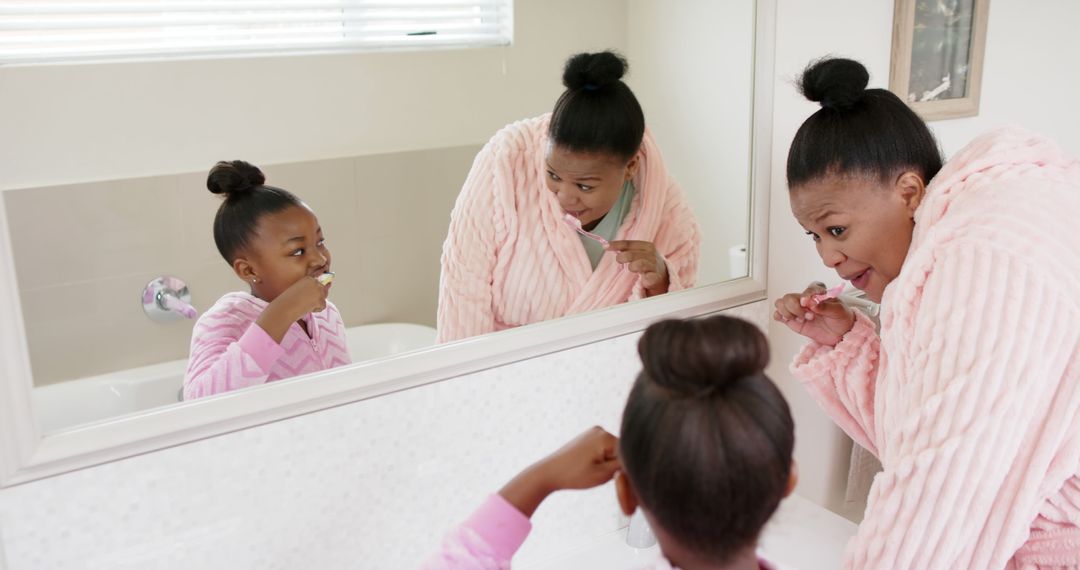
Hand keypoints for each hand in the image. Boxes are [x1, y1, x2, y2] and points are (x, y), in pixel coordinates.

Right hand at [256, 276, 328, 342]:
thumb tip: (321, 290)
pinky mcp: (320, 299)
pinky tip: (307, 308)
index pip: (320, 278)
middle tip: (309, 302)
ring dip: (317, 303)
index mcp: (308, 278)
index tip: (328, 282)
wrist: (285, 307)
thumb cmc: (289, 300)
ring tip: (305, 304)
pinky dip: (316, 310)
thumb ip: (309, 288)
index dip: (323, 283)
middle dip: (319, 297)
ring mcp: (318, 290)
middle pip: (324, 289)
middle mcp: (314, 282)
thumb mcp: (299, 290)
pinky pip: (323, 306)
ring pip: (324, 298)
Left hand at [499, 427, 620, 516]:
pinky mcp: (589, 436)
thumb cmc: (574, 475)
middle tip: (600, 476)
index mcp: (605, 437)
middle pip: (621, 451)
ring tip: (592, 471)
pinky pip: (604, 448)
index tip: (613, 479)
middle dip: (616, 465)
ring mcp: (594, 431)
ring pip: (613, 451)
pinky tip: (589, 466)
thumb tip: (638, 459)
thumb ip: (623, 466)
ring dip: (609, 463)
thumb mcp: (603, 475)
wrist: (549, 472)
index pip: (628, 454)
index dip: (624, 469)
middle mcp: (601, 430)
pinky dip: (602, 459)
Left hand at [608, 240, 668, 295]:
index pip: (629, 243)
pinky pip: (647, 278)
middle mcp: (651, 254)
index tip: (605, 246)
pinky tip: (643, 279)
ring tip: (631, 268)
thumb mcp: (637, 253)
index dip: (616, 244)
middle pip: (632, 254)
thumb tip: (606, 246)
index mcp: (646, 246)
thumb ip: (625, 250)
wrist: (662, 275)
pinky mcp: (656, 277)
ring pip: (639, 264)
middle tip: (619, 260)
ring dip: (632, 267)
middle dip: (622, 257)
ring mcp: (654, 265)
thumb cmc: (646, 262)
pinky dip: (643, 279)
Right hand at [773, 282, 856, 346]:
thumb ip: (825, 306)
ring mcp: (797, 309)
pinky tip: (793, 321)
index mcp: (817, 292)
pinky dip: (780, 317)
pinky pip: (778, 314)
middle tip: (809, 316)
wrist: (841, 333)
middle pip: (788, 297)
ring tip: (801, 320)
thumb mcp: (838, 311)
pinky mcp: (792, 320)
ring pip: (780, 304)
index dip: (806, 296)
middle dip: (796, 308)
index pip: (808, 289)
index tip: (806, 303)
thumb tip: (811, 303)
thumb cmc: (841, 318)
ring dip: (788, 313)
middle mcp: (805, 299)